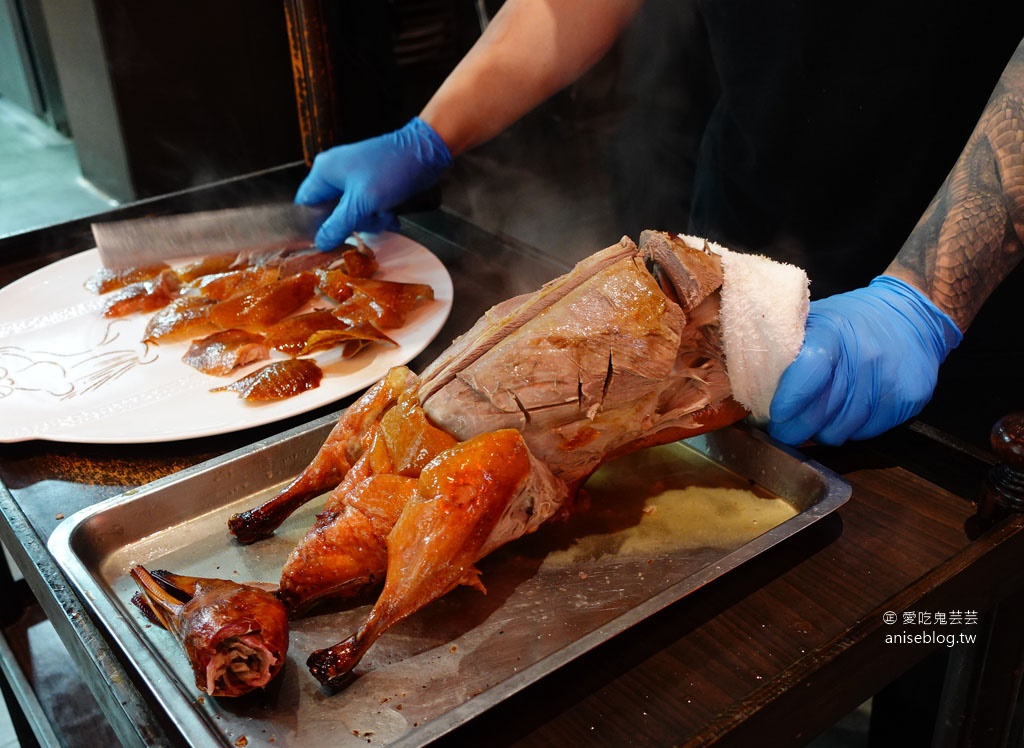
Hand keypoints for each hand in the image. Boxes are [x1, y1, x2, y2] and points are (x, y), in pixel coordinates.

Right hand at [295, 117, 451, 249]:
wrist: (425, 153)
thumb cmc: (390, 171)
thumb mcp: (361, 203)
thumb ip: (338, 225)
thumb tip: (320, 243)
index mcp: (324, 172)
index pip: (305, 205)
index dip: (314, 225)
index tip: (328, 240)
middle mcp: (335, 174)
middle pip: (330, 213)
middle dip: (352, 222)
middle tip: (368, 220)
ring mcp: (353, 180)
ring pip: (351, 214)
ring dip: (369, 220)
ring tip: (385, 214)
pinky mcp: (370, 186)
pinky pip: (366, 209)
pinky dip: (378, 214)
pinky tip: (391, 213)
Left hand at [768, 276, 961, 445]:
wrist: (913, 315)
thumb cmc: (852, 321)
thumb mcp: (817, 319)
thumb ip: (790, 346)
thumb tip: (754, 381)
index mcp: (835, 332)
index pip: (809, 372)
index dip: (789, 399)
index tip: (774, 415)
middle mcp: (865, 357)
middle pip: (821, 411)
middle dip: (794, 429)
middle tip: (782, 432)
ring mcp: (889, 380)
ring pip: (841, 430)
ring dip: (821, 432)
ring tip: (813, 422)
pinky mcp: (909, 399)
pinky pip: (866, 432)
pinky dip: (850, 430)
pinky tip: (845, 414)